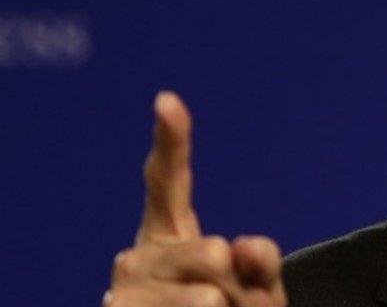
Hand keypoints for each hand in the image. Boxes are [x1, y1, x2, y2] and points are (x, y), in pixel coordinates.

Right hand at [105, 91, 286, 306]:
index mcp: (171, 232)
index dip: (171, 139)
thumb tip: (243, 247)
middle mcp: (140, 252)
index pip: (169, 180)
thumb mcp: (258, 287)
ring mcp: (124, 286)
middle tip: (232, 305)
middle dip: (240, 287)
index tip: (167, 100)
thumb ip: (261, 261)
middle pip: (214, 253)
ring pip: (208, 296)